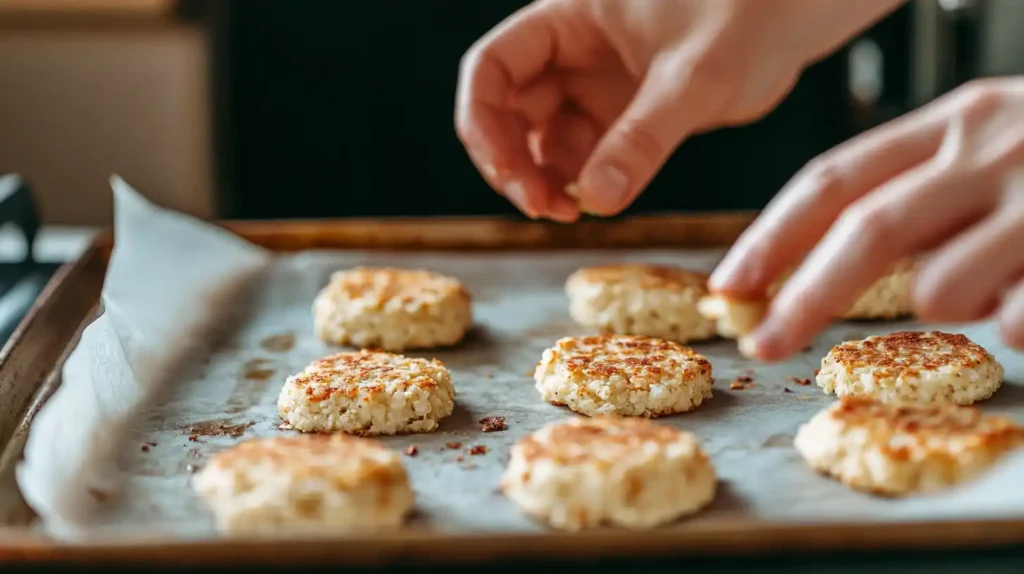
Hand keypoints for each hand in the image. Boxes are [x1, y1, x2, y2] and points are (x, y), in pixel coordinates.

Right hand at [455, 0, 905, 221]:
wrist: (802, 11)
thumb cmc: (752, 10)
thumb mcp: (694, 75)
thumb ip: (644, 136)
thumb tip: (598, 199)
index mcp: (569, 16)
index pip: (491, 67)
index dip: (483, 123)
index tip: (507, 174)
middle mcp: (572, 50)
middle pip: (508, 111)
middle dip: (515, 163)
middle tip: (545, 209)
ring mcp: (597, 83)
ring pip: (544, 139)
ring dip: (546, 180)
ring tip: (572, 213)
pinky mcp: (626, 113)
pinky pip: (587, 154)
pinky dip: (584, 183)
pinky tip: (600, 203)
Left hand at [709, 77, 1023, 359]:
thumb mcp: (987, 144)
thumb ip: (913, 191)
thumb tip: (824, 265)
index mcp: (950, 124)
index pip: (835, 180)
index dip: (771, 236)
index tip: (727, 284)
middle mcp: (986, 152)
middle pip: (866, 231)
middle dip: (804, 299)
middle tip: (760, 345)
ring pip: (939, 288)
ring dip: (942, 306)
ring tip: (983, 287)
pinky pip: (1012, 318)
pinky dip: (1007, 326)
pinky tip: (1023, 305)